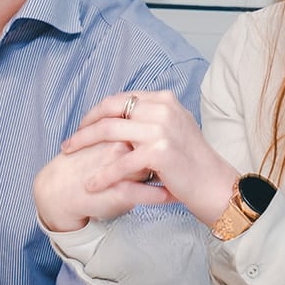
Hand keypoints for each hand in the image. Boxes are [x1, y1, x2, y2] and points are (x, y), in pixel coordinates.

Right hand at [34, 139, 172, 232]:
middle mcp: (119, 146)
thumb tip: (152, 132)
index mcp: (117, 131)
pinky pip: (145, 194)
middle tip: (182, 163)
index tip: (178, 144)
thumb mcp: (104, 144)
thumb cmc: (83, 165)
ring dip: (172, 176)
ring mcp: (119, 168)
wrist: (59, 190)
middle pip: (155, 145)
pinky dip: (161, 196)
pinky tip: (173, 197)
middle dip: (172, 156)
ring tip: (184, 182)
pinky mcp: (117, 191)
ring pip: (153, 169)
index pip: (149, 127)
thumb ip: (127, 134)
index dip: (166, 136)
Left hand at [62, 90, 238, 227]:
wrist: (215, 185)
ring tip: (69, 156)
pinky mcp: (159, 153)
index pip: (120, 99)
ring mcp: (161, 129)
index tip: (84, 126)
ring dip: (84, 144)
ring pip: (109, 132)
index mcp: (164, 99)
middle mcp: (162, 109)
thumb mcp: (174, 127)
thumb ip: (151, 117)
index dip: (97, 112)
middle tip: (70, 141)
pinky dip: (102, 174)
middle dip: (85, 125)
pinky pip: (120, 163)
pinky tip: (90, 183)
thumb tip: (124, 113)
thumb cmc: (192, 161)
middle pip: (110, 110)